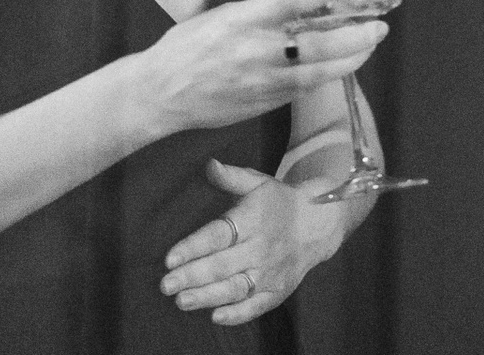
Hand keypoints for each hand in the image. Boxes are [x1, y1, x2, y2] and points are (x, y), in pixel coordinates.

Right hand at [132, 0, 386, 133]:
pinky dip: (326, 76)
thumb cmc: (185, 47)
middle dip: (355, 35)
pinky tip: (340, 67)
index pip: (293, 1)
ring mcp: (263, 81)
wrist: (161, 94)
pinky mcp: (265, 103)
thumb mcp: (219, 17)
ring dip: (351, 60)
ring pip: (319, 72)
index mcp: (242, 20)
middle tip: (379, 27)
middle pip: (318, 44)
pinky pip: (304, 88)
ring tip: (369, 47)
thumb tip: (292, 9)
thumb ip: (256, 14)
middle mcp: (257, 51)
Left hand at [160, 159, 344, 324]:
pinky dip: (238, 314)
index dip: (193, 247)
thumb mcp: (258, 182)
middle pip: (222, 265)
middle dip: (192, 276)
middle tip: (165, 285)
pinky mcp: (278, 290)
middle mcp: (261, 248)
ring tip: (181, 301)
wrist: (318, 224)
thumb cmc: (278, 202)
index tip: (169, 258)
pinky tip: (216, 317)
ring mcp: (270, 272)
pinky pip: (256, 305)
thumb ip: (232, 177)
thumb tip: (209, 165)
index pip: (219, 235)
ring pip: (236, 288)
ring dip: (208, 297)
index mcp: (253, 220)